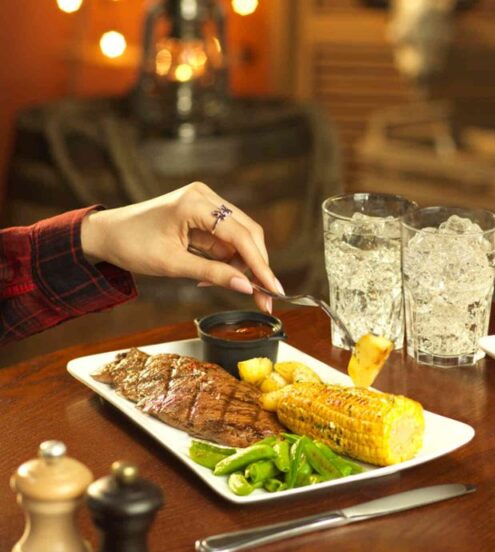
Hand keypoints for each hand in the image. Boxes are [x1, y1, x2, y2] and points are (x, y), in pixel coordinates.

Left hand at [79, 182, 279, 313]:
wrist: (105, 234)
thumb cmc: (131, 245)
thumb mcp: (173, 264)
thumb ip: (212, 274)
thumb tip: (247, 287)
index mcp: (196, 203)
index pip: (241, 235)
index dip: (261, 264)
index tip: (274, 289)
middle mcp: (205, 197)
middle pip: (247, 233)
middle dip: (255, 266)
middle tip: (262, 296)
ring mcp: (205, 203)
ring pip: (240, 237)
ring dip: (239, 264)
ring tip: (227, 286)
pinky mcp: (202, 213)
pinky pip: (225, 238)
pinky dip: (225, 259)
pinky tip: (213, 275)